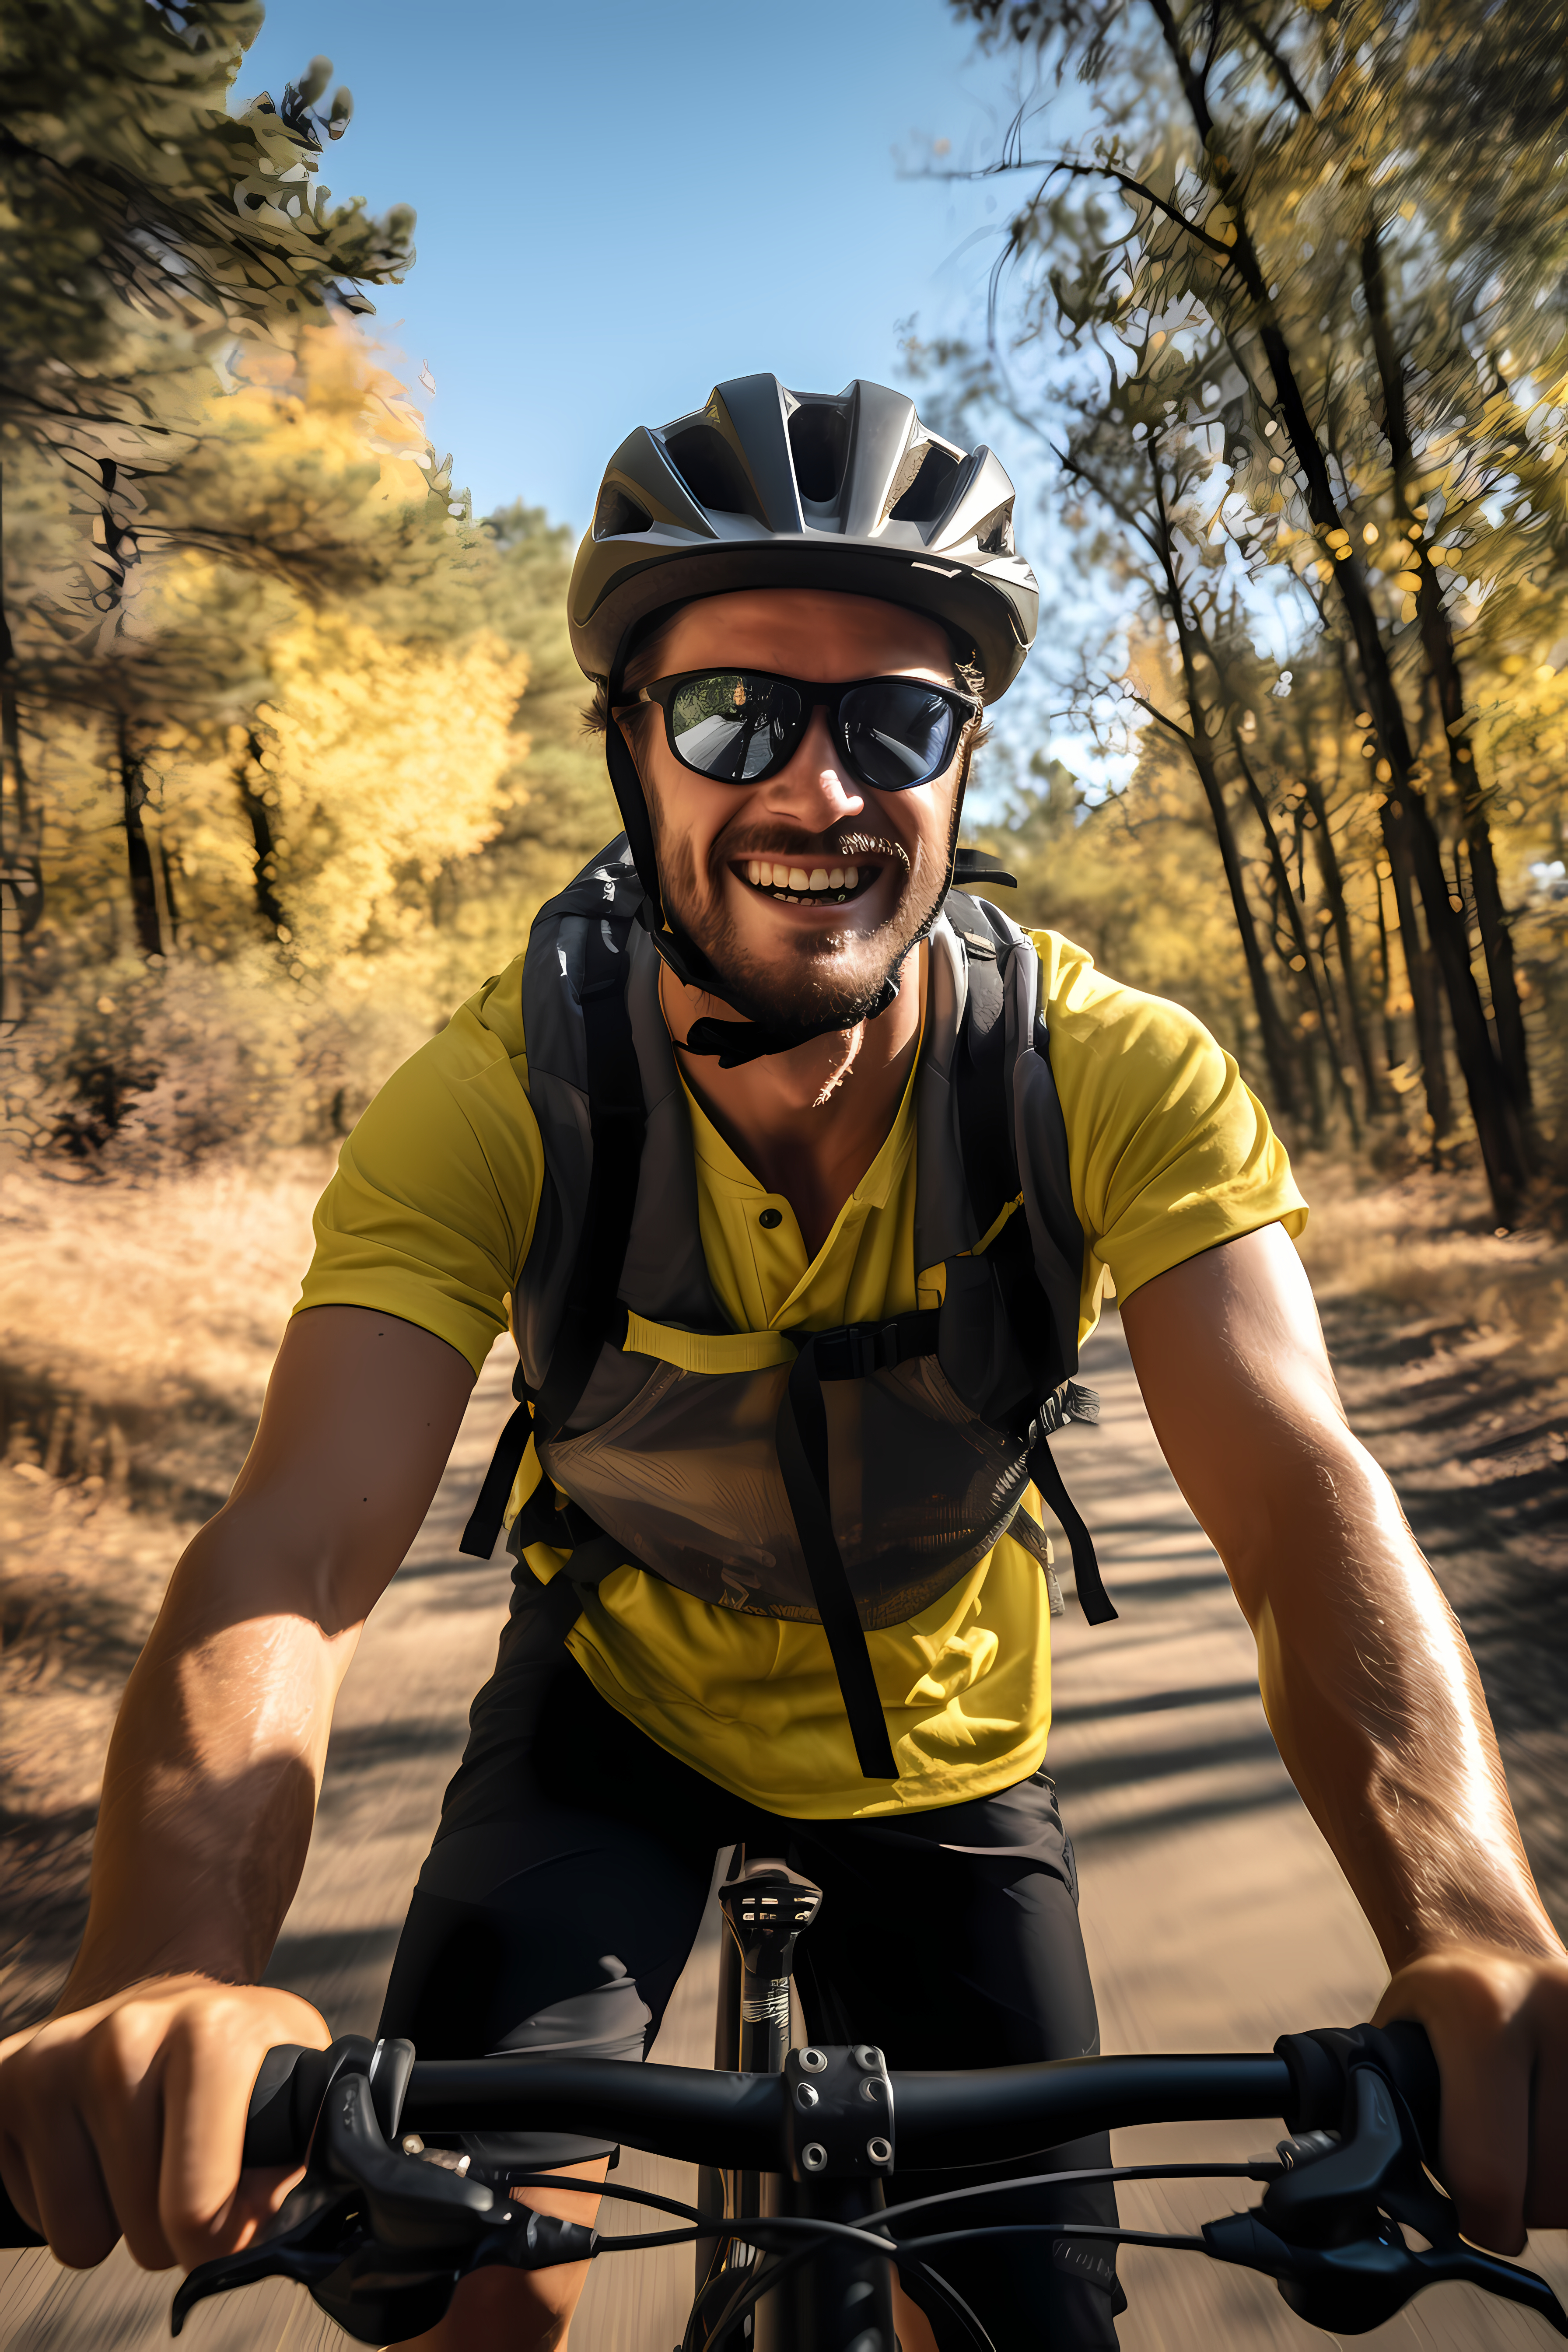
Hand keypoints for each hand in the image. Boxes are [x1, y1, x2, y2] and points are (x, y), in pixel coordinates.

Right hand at [0, 1975, 330, 2271]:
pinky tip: (89, 2142)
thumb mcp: (296, 2078)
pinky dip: (63, 2200)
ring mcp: (53, 2057)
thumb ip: (301, 2154)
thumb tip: (262, 2232)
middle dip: (169, 2223)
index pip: (198, 2210)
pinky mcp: (0, 2081)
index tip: (231, 2217)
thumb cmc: (235, 2051)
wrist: (162, 1992)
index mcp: (212, 2032)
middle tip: (182, 2162)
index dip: (220, 2241)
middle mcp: (126, 2035)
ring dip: (114, 2215)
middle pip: (145, 2236)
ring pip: (80, 2238)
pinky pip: (30, 2218)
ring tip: (138, 2147)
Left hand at [1375, 1943, 1567, 2250]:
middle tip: (1492, 2172)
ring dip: (1551, 2189)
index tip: (1471, 2218)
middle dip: (1517, 2205)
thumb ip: (1389, 2117)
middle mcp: (1553, 2010)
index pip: (1490, 2171)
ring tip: (1521, 2145)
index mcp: (1480, 2010)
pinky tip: (1548, 2136)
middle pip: (1547, 2190)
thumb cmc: (1436, 2006)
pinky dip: (1567, 2167)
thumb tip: (1378, 2187)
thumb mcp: (1392, 2045)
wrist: (1493, 1942)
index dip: (1480, 2218)